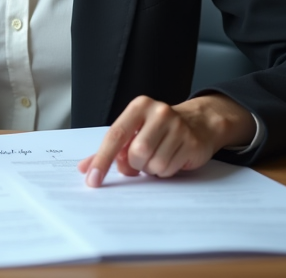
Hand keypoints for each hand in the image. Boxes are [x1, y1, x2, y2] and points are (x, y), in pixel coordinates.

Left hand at [77, 93, 254, 186]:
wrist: (199, 122)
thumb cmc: (158, 129)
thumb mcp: (133, 132)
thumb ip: (110, 149)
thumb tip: (85, 168)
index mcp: (139, 107)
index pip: (115, 135)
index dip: (102, 160)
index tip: (92, 179)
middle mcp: (159, 112)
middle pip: (136, 153)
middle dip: (136, 164)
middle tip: (142, 160)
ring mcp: (178, 126)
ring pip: (153, 164)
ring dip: (151, 168)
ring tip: (158, 156)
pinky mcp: (191, 142)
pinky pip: (169, 169)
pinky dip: (165, 171)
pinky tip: (171, 158)